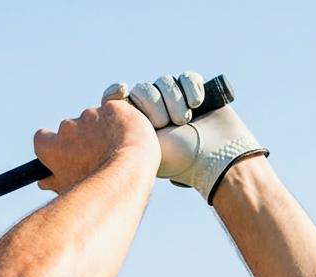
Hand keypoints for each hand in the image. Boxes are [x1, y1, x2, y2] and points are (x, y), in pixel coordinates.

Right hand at [33, 98, 160, 194]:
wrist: (128, 174)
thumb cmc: (97, 188)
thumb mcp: (69, 190)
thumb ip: (53, 182)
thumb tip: (44, 181)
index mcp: (52, 148)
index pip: (41, 138)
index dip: (52, 145)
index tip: (62, 152)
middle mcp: (67, 128)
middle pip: (70, 129)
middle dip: (81, 139)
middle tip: (96, 156)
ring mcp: (90, 115)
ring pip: (94, 120)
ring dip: (101, 130)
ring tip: (116, 151)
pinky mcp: (112, 107)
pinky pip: (114, 111)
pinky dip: (119, 122)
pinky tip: (126, 138)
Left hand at [102, 72, 268, 203]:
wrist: (215, 157)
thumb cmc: (178, 160)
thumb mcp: (142, 149)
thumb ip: (122, 136)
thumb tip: (100, 120)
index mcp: (136, 126)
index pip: (119, 100)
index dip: (117, 93)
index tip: (120, 91)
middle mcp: (153, 113)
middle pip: (144, 88)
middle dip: (155, 103)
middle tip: (165, 124)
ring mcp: (174, 102)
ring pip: (165, 81)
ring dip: (175, 99)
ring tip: (185, 121)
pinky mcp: (195, 93)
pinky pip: (186, 77)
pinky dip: (191, 87)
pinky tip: (197, 103)